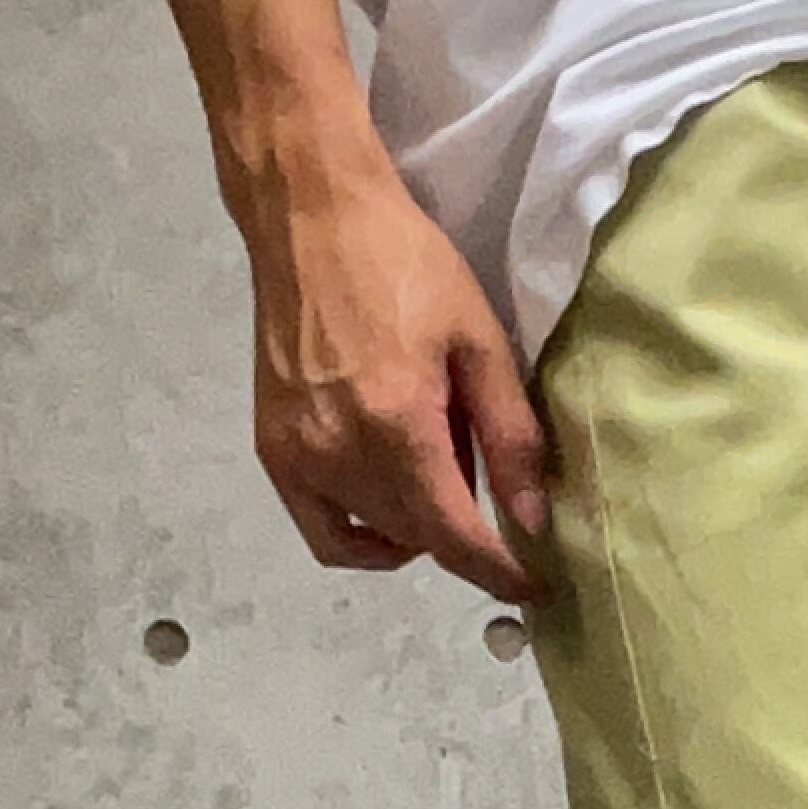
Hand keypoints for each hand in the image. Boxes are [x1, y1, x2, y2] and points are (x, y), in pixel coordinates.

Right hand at [245, 148, 549, 607]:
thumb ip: (510, 436)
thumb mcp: (479, 340)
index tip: (533, 589)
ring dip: (419, 526)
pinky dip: (363, 537)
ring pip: (376, 536)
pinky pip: (324, 530)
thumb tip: (532, 521)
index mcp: (396, 426)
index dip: (500, 574)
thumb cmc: (405, 265)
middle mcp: (339, 454)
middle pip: (418, 539)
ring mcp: (298, 458)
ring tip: (438, 466)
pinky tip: (390, 510)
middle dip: (465, 536)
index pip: (455, 538)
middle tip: (491, 484)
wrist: (310, 220)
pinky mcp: (274, 452)